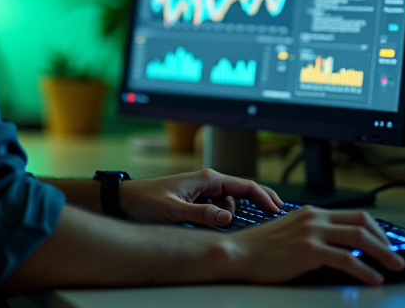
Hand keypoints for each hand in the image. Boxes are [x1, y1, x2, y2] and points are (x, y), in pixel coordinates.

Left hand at [117, 168, 280, 226]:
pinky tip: (218, 225)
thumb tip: (226, 217)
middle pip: (242, 191)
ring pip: (230, 201)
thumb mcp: (174, 210)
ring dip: (233, 213)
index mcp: (207, 179)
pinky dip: (223, 215)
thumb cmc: (146, 201)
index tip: (277, 209)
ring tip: (225, 226)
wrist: (127, 199)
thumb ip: (202, 214)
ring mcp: (203, 189)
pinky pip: (218, 206)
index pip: (244, 185)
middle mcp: (207, 181)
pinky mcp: (197, 198)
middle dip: (258, 201)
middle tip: (274, 214)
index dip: (264, 197)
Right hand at [227, 206, 404, 284]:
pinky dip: (364, 270)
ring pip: (359, 238)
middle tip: (396, 256)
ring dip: (382, 254)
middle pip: (362, 223)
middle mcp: (314, 217)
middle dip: (385, 240)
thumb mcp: (290, 233)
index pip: (354, 215)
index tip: (385, 244)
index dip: (375, 230)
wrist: (238, 253)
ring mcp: (312, 232)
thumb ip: (313, 235)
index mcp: (311, 212)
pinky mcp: (308, 250)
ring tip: (394, 267)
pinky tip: (372, 279)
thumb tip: (338, 250)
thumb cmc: (260, 249)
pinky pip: (346, 260)